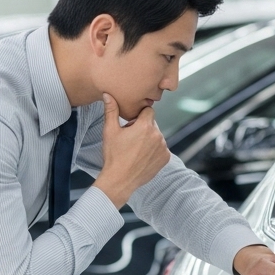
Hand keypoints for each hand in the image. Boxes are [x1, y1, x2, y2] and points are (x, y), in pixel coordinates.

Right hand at [92, 93, 170, 208]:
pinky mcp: (166, 158)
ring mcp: (163, 148)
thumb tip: (108, 94)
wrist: (119, 180)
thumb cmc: (113, 155)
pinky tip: (142, 156)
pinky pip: (161, 148)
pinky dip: (154, 150)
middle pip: (152, 124)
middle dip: (143, 128)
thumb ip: (111, 110)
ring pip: (157, 136)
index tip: (130, 125)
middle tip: (130, 140)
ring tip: (135, 150)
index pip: (148, 111)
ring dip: (149, 139)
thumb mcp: (110, 131)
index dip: (138, 116)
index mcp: (145, 126)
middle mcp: (158, 135)